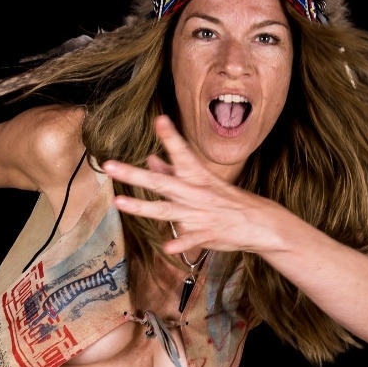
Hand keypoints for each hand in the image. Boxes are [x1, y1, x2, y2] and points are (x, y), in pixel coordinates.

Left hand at [101, 115, 282, 257]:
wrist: (258, 223)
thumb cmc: (228, 200)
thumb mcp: (204, 181)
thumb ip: (174, 172)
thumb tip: (150, 160)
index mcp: (197, 177)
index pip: (181, 153)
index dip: (170, 136)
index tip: (159, 119)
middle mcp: (194, 193)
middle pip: (160, 182)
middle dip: (133, 174)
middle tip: (109, 165)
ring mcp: (198, 215)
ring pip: (165, 210)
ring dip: (141, 207)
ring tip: (118, 202)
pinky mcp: (205, 235)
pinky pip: (189, 240)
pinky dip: (179, 243)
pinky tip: (167, 246)